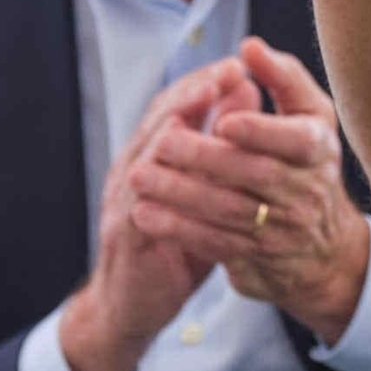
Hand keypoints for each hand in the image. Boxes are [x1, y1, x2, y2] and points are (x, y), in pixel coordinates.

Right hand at [60, 58, 256, 370]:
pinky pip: (141, 198)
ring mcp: (124, 201)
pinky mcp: (126, 234)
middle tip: (228, 70)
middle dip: (195, 91)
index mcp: (152, 158)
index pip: (175, 107)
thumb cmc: (178, 243)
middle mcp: (133, 171)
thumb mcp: (205, 192)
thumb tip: (245, 95)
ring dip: (178, 120)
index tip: (237, 63)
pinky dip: (163, 174)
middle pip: (160, 118)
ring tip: (208, 97)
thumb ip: (220, 145)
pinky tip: (183, 155)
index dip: (205, 83)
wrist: (132, 308)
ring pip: (147, 149)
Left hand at [128, 37, 370, 344]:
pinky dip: (178, 229)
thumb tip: (249, 46)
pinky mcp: (254, 256)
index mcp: (319, 148)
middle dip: (204, 159)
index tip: (223, 121)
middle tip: (161, 144)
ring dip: (180, 195)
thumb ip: (283, 77)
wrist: (323, 247)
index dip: (260, 131)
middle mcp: (305, 189)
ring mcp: (281, 227)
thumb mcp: (311, 115)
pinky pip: (213, 244)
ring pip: (228, 211)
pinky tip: (146, 215)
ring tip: (138, 177)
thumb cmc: (309, 160)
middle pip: (253, 174)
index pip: (296, 140)